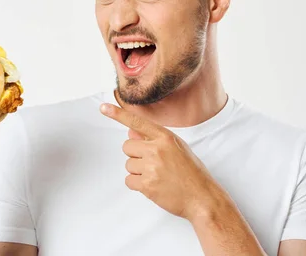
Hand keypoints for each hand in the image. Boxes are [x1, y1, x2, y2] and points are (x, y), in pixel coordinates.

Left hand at [100, 103, 217, 220]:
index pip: (137, 122)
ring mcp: (151, 167)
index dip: (118, 114)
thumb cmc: (191, 172)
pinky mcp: (147, 184)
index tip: (104, 107)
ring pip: (128, 165)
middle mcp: (157, 149)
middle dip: (135, 155)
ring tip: (157, 176)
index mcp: (165, 137)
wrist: (202, 197)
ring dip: (138, 171)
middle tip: (151, 164)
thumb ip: (154, 139)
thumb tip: (131, 133)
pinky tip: (153, 185)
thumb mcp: (177, 148)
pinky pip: (129, 181)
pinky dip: (137, 185)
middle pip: (127, 147)